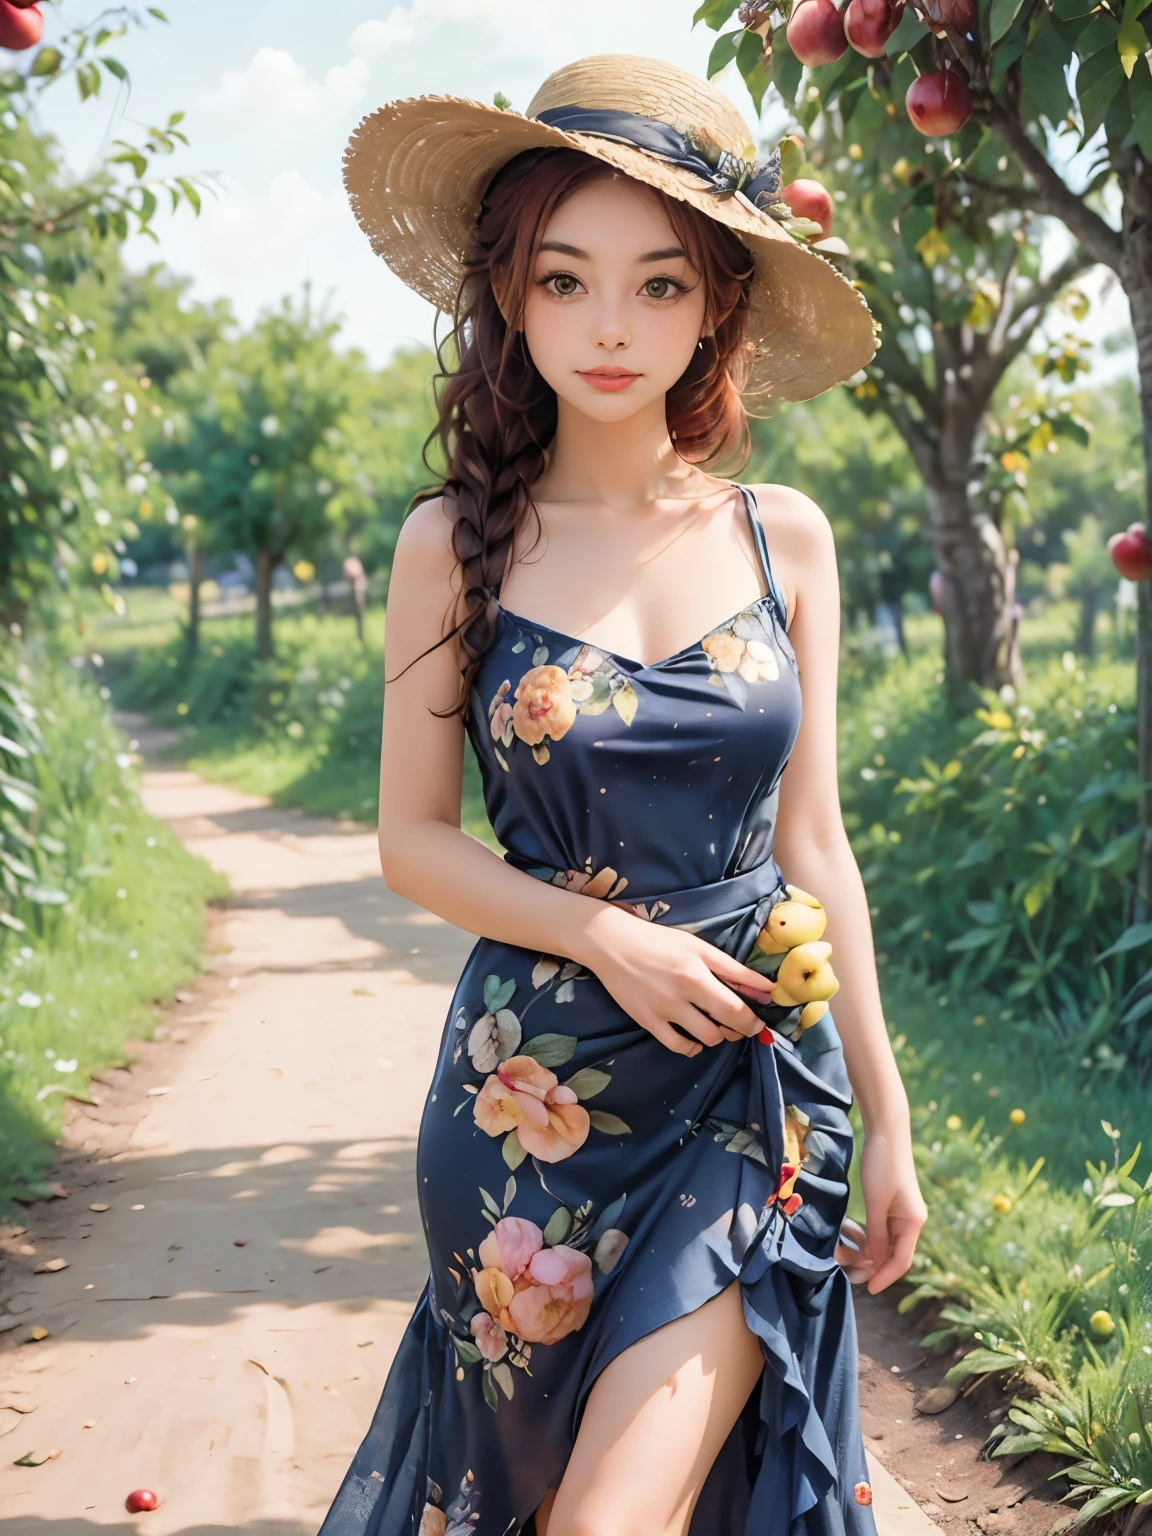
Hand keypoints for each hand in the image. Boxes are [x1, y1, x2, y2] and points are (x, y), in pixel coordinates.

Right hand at [579, 905, 775, 1056]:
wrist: (612, 943)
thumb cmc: (660, 941)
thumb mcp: (699, 948)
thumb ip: (733, 970)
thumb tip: (766, 989)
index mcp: (697, 972)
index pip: (737, 1007)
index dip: (754, 1020)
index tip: (760, 1021)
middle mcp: (682, 994)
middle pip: (725, 1025)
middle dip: (742, 1029)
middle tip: (742, 1025)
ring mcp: (663, 1010)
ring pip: (706, 1038)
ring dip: (718, 1036)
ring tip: (715, 1025)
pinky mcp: (646, 1021)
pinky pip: (678, 1047)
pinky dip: (693, 1047)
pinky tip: (695, 1038)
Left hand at [835, 1125, 926, 1292]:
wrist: (886, 1131)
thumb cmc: (882, 1165)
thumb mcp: (876, 1202)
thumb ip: (876, 1234)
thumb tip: (874, 1263)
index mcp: (913, 1222)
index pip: (901, 1261)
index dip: (884, 1277)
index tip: (867, 1289)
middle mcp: (911, 1220)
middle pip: (893, 1254)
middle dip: (871, 1266)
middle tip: (847, 1274)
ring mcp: (902, 1212)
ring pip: (884, 1242)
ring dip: (866, 1252)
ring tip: (844, 1257)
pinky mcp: (892, 1203)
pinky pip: (880, 1229)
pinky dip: (866, 1236)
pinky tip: (851, 1239)